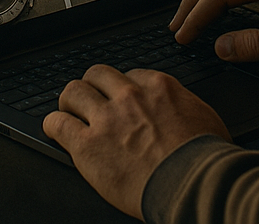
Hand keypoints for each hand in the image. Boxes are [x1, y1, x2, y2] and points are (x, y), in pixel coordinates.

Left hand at [43, 64, 229, 218]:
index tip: (119, 98)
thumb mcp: (203, 117)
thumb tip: (183, 112)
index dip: (121, 88)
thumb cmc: (205, 158)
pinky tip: (54, 129)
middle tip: (90, 99)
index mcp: (156, 86)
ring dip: (69, 102)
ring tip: (67, 110)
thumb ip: (184, 106)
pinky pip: (58, 124)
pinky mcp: (88, 145)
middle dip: (92, 86)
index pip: (128, 75)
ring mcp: (106, 119)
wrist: (195, 184)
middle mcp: (128, 95)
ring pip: (73, 92)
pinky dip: (53, 125)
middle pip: (96, 75)